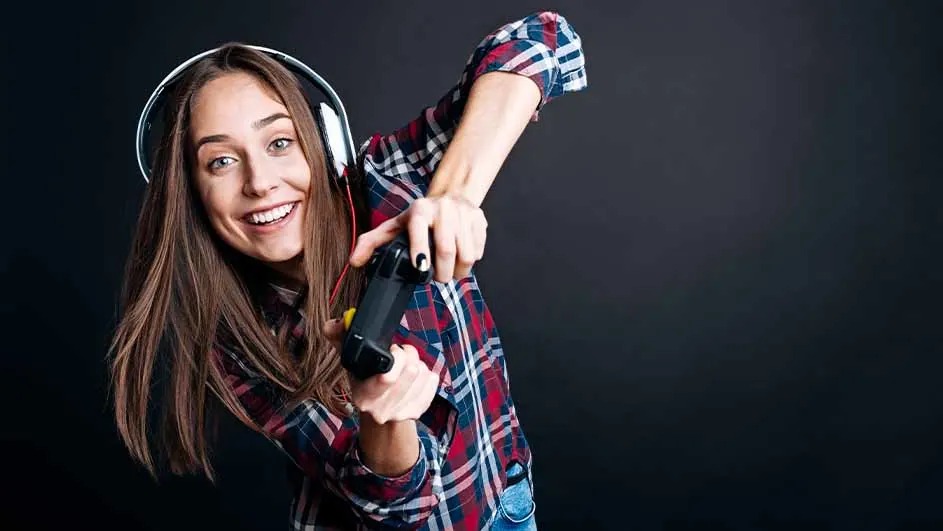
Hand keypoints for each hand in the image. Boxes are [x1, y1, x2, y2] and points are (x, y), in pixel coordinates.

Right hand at [322, 319, 438, 423]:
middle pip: (412, 370)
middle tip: (400, 353)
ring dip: (418, 363)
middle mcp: (382, 409)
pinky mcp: (419, 411)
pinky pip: (433, 381)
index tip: (392, 350)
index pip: (388, 377)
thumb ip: (340, 338)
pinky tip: (416, 376)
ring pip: (424, 374)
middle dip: (408, 354)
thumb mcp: (351, 362)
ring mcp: (401, 412)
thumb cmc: (365, 381)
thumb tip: (333, 324)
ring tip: (406, 365)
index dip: (396, 356)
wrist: (378, 413)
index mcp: (364, 396)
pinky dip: (428, 374)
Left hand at [348, 195, 487, 282]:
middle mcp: (443, 209)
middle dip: (442, 272)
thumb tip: (355, 261)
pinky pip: (479, 251)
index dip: (420, 250)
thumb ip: (372, 242)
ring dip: (459, 271)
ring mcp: (464, 214)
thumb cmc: (420, 217)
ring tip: (450, 270)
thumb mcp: (395, 225)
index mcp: (419, 210)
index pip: (420, 230)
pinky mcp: (480, 220)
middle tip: (438, 278)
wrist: (452, 195)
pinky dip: (470, 262)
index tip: (421, 269)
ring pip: (466, 254)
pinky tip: (461, 257)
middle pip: (447, 249)